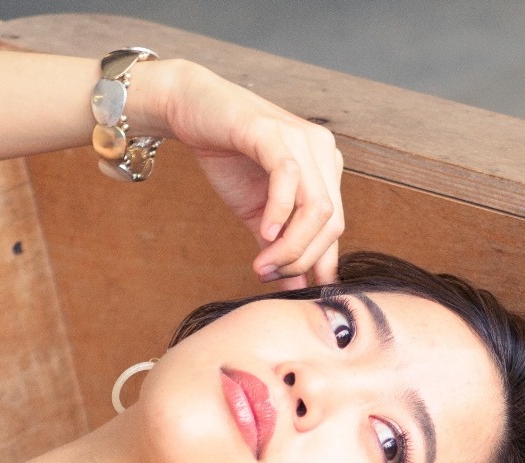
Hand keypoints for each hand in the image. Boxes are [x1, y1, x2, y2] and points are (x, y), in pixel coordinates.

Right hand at [141, 60, 345, 290]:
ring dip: (291, 246)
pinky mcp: (273, 132)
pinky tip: (264, 233)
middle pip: (332, 224)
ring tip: (264, 264)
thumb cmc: (228, 159)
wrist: (190, 110)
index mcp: (326, 172)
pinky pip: (289, 179)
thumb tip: (294, 290)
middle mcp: (324, 153)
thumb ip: (279, 248)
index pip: (334, 230)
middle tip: (269, 276)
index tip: (287, 287)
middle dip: (302, 260)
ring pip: (317, 208)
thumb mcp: (258, 213)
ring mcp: (302, 140)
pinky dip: (280, 212)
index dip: (314, 265)